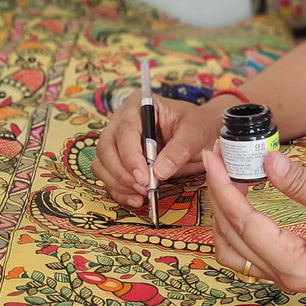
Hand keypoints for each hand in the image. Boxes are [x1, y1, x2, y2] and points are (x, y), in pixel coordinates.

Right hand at [93, 93, 227, 206]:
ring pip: (103, 163)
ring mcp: (117, 140)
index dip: (131, 156)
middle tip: (144, 188)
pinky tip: (136, 199)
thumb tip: (158, 172)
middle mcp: (122, 121)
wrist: (202, 136)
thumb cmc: (198, 127)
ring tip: (143, 194)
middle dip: (123, 173)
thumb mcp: (194, 134)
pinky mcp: (119, 159)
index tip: (144, 177)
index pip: (125, 130)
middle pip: (107, 148)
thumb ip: (178, 151)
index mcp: (139, 105)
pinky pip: (108, 176)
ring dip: (118, 183)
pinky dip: (119, 190)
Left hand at [202, 145, 305, 299]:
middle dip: (218, 197)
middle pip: (230, 238)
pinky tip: (243, 202)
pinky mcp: (292, 271)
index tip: (214, 158)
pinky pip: (249, 254)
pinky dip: (237, 228)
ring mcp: (286, 278)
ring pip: (234, 251)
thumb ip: (304, 184)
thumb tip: (268, 161)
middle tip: (216, 160)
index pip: (244, 223)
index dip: (224, 187)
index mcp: (294, 264)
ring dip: (224, 216)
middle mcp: (284, 277)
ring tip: (225, 179)